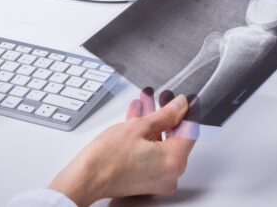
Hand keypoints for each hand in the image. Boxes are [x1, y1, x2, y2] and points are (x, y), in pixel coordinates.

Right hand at [48, 88, 196, 205]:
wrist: (87, 177)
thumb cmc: (108, 158)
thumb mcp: (140, 127)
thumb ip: (165, 114)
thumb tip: (180, 105)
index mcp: (174, 161)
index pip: (190, 130)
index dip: (187, 111)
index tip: (186, 99)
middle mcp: (170, 174)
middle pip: (175, 137)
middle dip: (166, 113)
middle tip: (162, 96)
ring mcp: (158, 178)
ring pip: (161, 143)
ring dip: (153, 122)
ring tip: (145, 102)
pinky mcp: (147, 179)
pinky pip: (153, 153)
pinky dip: (146, 136)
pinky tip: (137, 118)